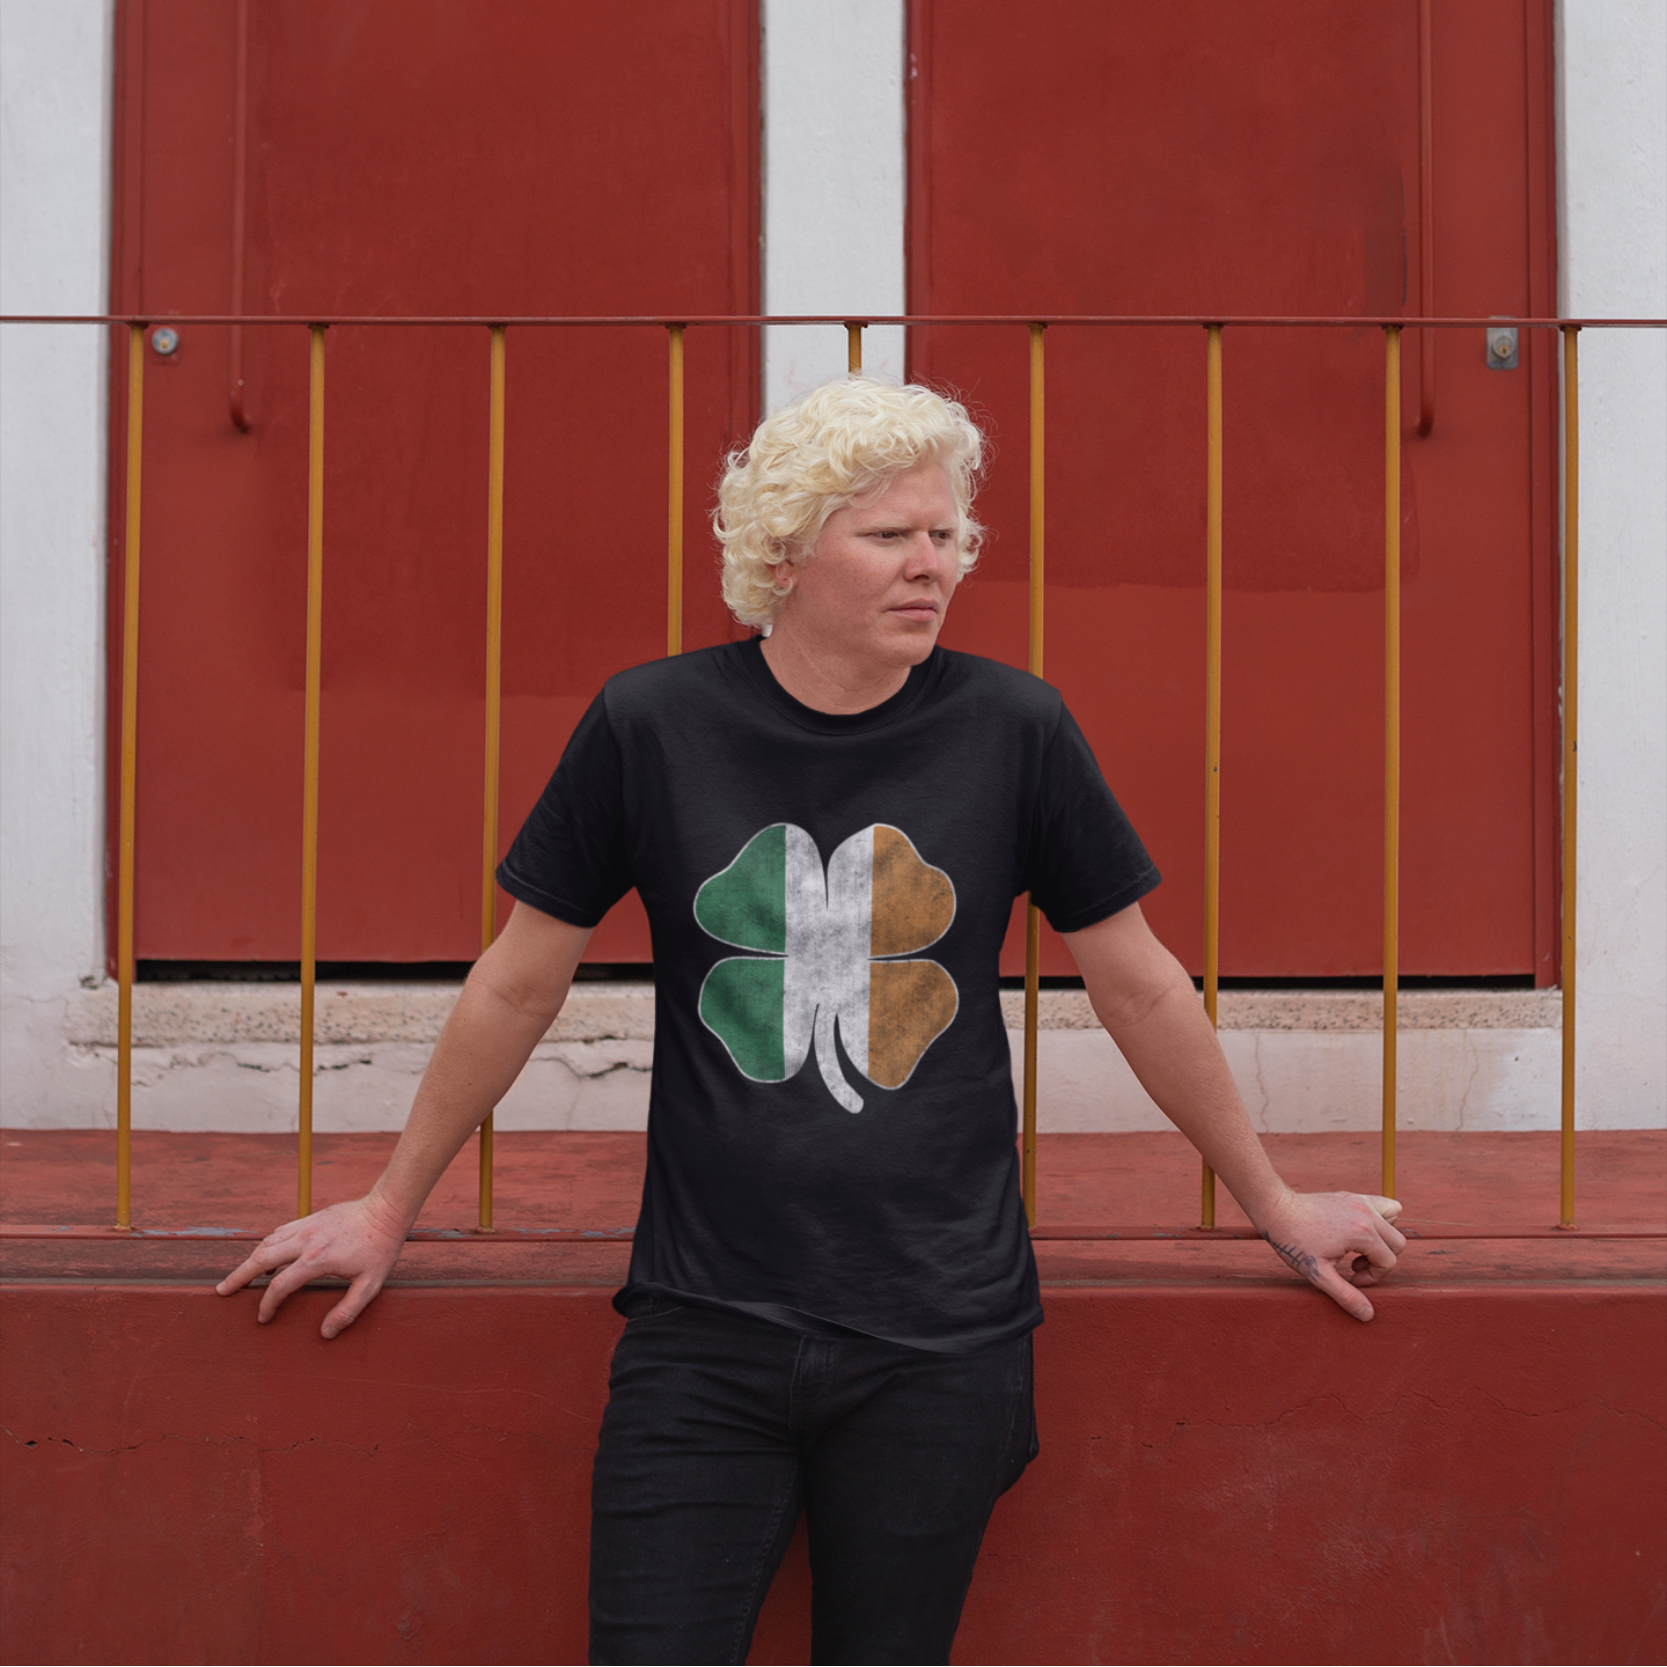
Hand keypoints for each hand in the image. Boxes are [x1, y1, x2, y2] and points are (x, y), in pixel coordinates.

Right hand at [216, 1191, 410, 1338]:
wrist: (386, 1210)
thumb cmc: (381, 1248)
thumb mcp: (371, 1284)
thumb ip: (348, 1310)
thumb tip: (326, 1333)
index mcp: (317, 1259)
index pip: (280, 1286)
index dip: (268, 1305)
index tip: (264, 1317)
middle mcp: (306, 1241)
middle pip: (260, 1258)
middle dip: (239, 1276)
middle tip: (222, 1291)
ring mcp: (306, 1227)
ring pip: (267, 1242)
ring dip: (251, 1259)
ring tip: (242, 1277)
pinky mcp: (310, 1218)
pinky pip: (280, 1231)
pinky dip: (268, 1245)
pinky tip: (269, 1257)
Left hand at [1254, 1191, 1405, 1321]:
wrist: (1276, 1209)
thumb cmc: (1294, 1241)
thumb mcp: (1318, 1274)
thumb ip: (1345, 1295)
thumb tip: (1368, 1315)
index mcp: (1362, 1233)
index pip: (1388, 1261)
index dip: (1373, 1277)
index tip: (1352, 1279)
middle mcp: (1366, 1213)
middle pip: (1397, 1243)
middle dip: (1380, 1260)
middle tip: (1354, 1266)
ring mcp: (1360, 1201)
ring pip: (1394, 1221)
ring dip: (1383, 1238)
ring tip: (1358, 1248)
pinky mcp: (1351, 1195)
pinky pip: (1382, 1205)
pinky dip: (1378, 1219)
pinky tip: (1356, 1230)